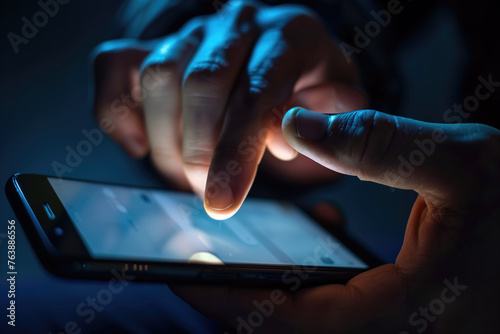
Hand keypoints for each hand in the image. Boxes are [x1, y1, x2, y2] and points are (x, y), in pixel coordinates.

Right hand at [92, 0, 365, 218]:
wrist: (285, 50)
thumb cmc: (310, 82)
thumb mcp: (337, 97)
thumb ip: (332, 116)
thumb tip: (288, 138)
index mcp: (288, 34)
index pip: (257, 92)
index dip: (236, 151)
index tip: (222, 201)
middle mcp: (238, 24)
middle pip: (201, 82)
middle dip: (198, 152)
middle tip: (207, 192)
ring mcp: (194, 31)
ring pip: (158, 76)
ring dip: (166, 141)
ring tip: (186, 176)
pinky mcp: (157, 42)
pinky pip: (115, 65)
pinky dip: (117, 112)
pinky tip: (141, 144)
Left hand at [171, 108, 499, 332]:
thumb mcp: (469, 168)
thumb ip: (381, 145)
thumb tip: (299, 125)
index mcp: (402, 320)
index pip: (282, 323)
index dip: (224, 302)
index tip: (182, 275)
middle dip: (240, 304)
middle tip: (202, 265)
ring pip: (315, 331)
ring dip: (273, 300)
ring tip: (241, 259)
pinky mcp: (414, 327)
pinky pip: (343, 322)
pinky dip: (311, 296)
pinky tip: (308, 256)